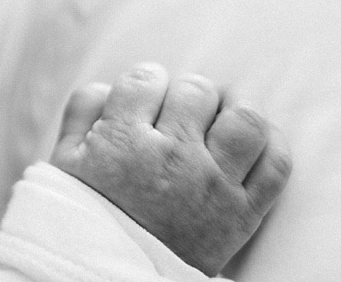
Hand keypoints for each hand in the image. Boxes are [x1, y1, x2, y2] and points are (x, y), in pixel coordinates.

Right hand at [50, 63, 291, 275]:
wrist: (110, 279)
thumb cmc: (88, 217)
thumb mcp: (65, 162)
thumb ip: (82, 111)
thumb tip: (112, 86)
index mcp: (122, 141)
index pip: (146, 78)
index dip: (145, 84)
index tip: (142, 102)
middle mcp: (171, 158)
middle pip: (196, 91)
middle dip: (185, 98)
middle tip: (176, 118)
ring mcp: (212, 185)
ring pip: (244, 119)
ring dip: (232, 113)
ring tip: (217, 126)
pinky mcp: (242, 215)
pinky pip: (276, 164)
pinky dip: (270, 145)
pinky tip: (249, 145)